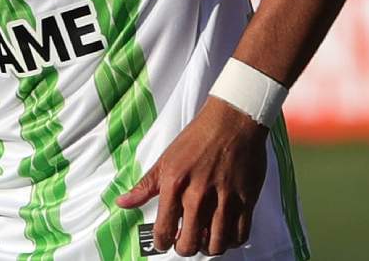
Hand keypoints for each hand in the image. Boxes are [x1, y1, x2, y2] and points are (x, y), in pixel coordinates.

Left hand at [116, 97, 268, 256]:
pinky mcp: (246, 200)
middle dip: (183, 248)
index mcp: (174, 185)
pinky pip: (239, 235)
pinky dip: (230, 241)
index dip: (161, 243)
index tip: (163, 243)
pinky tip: (223, 233)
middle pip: (189, 245)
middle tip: (184, 242)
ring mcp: (224, 199)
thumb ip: (145, 186)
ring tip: (203, 238)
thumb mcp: (166, 159)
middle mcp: (198, 195)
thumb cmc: (197, 138)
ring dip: (207, 248)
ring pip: (215, 245)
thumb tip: (122, 202)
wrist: (232, 121)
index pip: (163, 231)